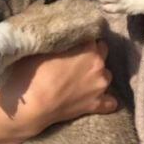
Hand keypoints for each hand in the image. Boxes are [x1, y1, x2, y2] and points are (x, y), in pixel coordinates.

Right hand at [0, 40, 116, 143]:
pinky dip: (105, 100)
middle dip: (93, 56)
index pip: (92, 38)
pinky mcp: (96, 105)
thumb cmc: (34, 73)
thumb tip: (67, 41)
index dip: (82, 42)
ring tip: (82, 80)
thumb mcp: (46, 49)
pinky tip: (97, 98)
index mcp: (89, 48)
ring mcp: (100, 86)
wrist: (32, 104)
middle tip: (77, 61)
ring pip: (106, 76)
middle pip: (102, 54)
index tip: (74, 46)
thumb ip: (63, 42)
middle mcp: (99, 65)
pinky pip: (110, 102)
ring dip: (97, 76)